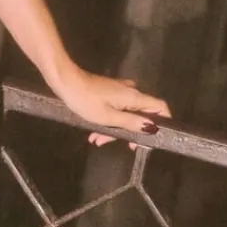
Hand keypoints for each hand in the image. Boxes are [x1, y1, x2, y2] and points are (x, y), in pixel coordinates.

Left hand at [53, 66, 170, 148]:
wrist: (65, 82)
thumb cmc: (86, 100)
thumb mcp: (108, 117)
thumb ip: (132, 123)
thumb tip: (152, 128)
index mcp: (134, 97)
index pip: (160, 107)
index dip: (161, 123)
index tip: (149, 139)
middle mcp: (131, 92)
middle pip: (141, 114)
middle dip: (128, 132)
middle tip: (115, 144)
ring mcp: (120, 91)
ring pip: (125, 114)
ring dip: (113, 129)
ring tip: (96, 140)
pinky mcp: (109, 92)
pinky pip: (115, 109)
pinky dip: (107, 121)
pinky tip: (94, 132)